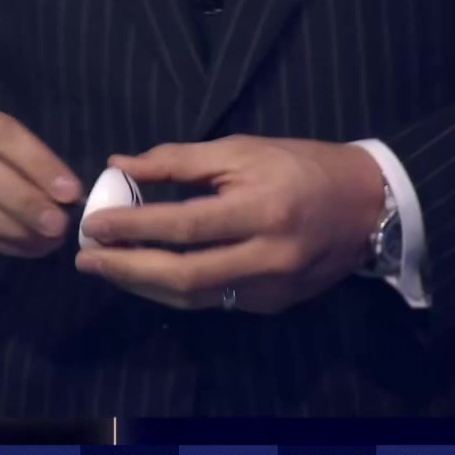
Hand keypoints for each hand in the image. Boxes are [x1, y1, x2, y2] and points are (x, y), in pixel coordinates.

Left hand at [75, 135, 385, 312]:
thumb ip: (179, 160)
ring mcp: (271, 288)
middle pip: (183, 276)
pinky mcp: (272, 305)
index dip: (134, 226)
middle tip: (86, 259)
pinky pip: (211, 302)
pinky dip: (171, 291)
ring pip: (192, 298)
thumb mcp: (242, 149)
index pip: (184, 224)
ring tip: (106, 267)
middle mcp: (268, 256)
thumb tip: (119, 165)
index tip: (93, 224)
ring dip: (142, 285)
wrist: (369, 205)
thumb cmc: (301, 166)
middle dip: (126, 270)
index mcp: (263, 210)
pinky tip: (144, 276)